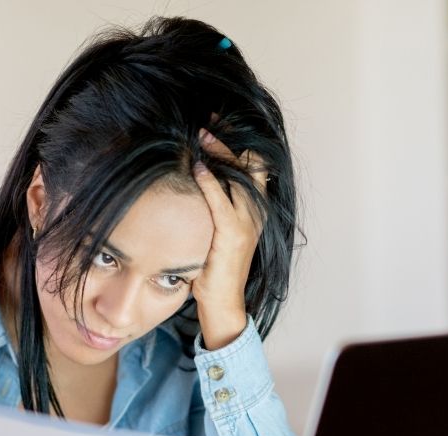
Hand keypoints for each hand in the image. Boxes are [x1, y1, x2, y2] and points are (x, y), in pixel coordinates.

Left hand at [190, 128, 267, 350]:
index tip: (218, 123)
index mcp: (255, 210)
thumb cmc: (214, 269)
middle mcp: (256, 213)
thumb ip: (212, 207)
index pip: (254, 166)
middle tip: (209, 120)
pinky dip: (210, 179)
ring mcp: (247, 223)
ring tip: (201, 134)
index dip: (239, 142)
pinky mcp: (233, 235)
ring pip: (239, 175)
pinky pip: (222, 199)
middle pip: (251, 163)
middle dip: (230, 139)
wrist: (223, 303)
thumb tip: (192, 180)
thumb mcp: (216, 231)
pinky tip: (198, 165)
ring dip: (219, 152)